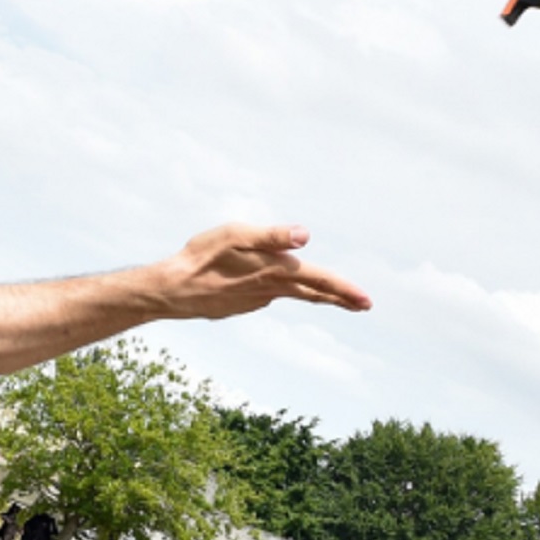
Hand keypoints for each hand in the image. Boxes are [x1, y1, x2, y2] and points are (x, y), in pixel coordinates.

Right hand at [154, 224, 371, 318]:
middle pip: (312, 293)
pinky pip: (268, 295)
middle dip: (339, 298)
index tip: (366, 301)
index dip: (344, 289)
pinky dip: (280, 291)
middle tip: (363, 305)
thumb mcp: (236, 235)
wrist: (174, 290)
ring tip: (330, 297)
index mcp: (275, 271)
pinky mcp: (243, 304)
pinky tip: (272, 284)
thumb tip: (305, 236)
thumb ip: (272, 236)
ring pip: (292, 295)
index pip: (319, 279)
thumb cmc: (202, 257)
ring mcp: (257, 300)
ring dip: (315, 295)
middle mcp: (271, 290)